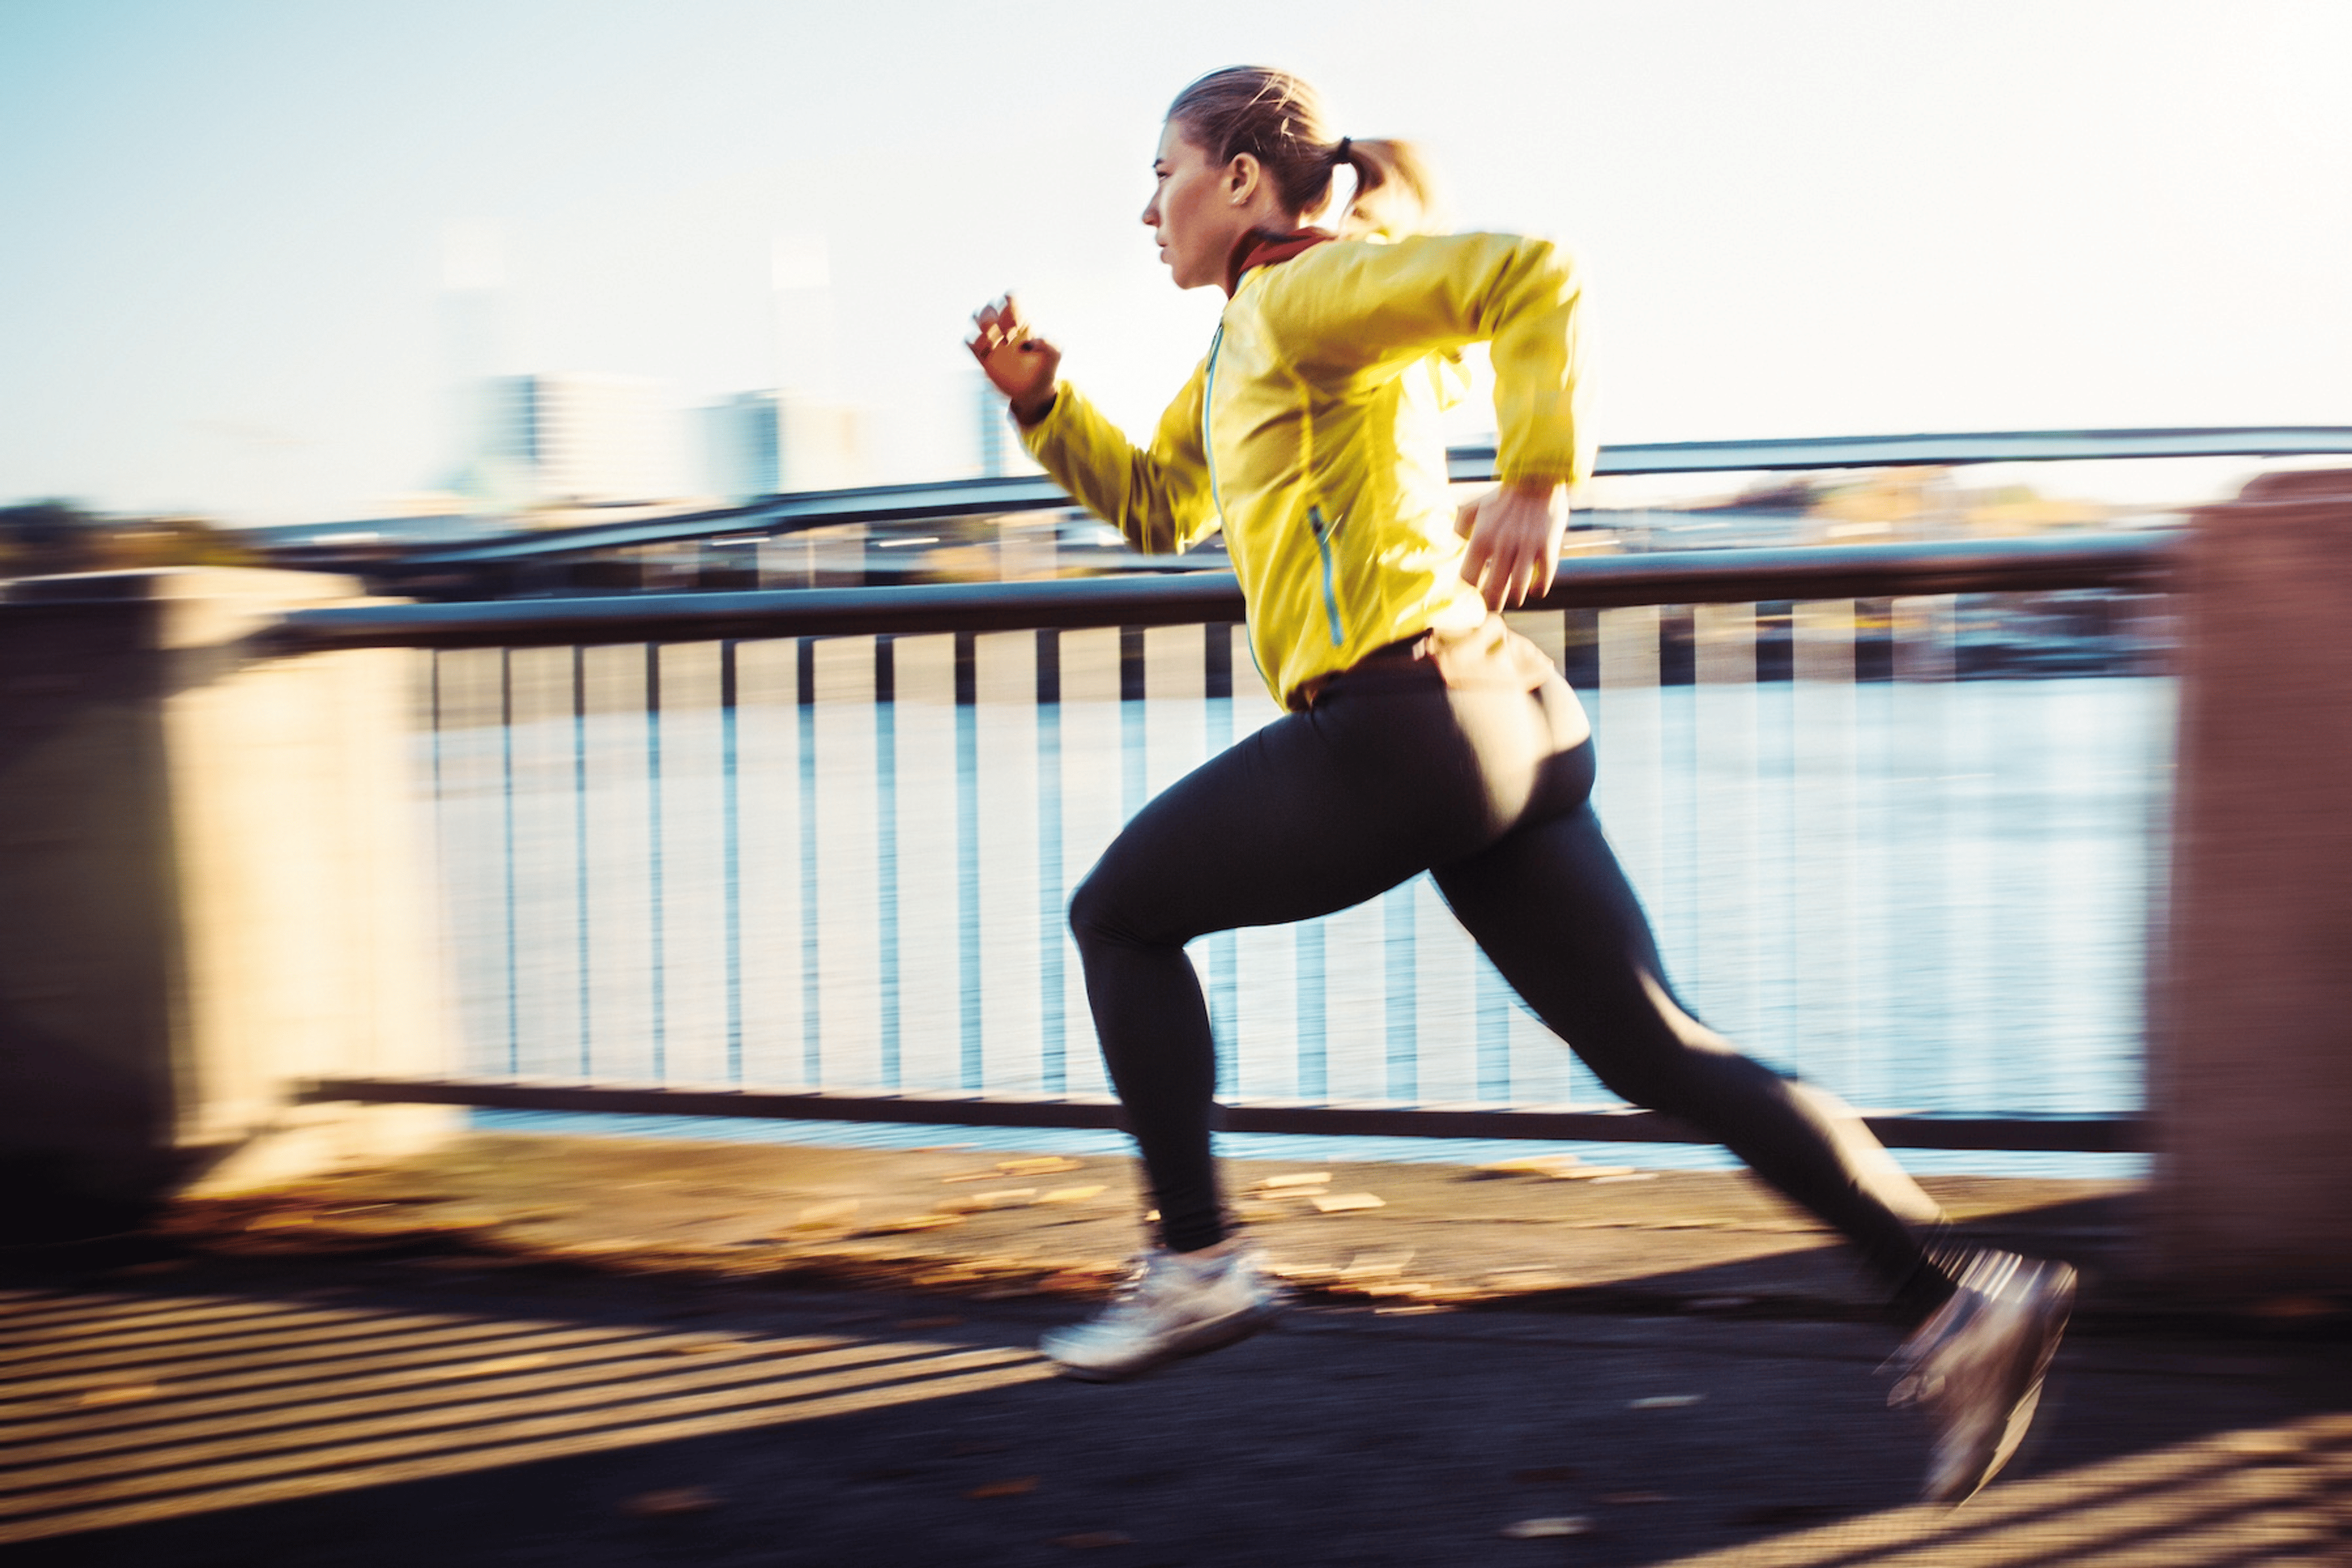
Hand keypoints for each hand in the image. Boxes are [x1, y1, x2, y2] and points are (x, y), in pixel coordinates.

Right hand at [966, 293, 1061, 423]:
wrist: (1033, 392)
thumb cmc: (1045, 371)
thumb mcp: (1055, 357)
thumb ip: (1051, 344)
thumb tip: (1032, 342)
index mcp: (1022, 322)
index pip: (1011, 299)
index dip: (1010, 309)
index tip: (1016, 327)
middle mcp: (1005, 328)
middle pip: (990, 307)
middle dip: (994, 320)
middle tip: (1006, 339)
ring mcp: (992, 341)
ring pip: (976, 317)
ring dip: (981, 329)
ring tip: (992, 346)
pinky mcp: (982, 356)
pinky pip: (969, 341)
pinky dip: (973, 344)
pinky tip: (986, 356)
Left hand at [1455, 480, 1566, 610]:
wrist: (1537, 478)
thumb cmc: (1503, 497)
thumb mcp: (1474, 508)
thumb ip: (1458, 529)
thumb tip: (1450, 548)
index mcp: (1481, 537)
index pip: (1468, 579)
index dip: (1470, 591)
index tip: (1473, 593)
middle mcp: (1502, 545)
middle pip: (1492, 592)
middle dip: (1491, 603)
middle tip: (1493, 604)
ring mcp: (1527, 548)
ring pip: (1517, 592)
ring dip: (1514, 599)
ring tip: (1512, 597)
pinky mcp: (1548, 548)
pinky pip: (1542, 582)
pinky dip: (1537, 590)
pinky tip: (1534, 588)